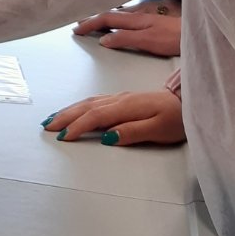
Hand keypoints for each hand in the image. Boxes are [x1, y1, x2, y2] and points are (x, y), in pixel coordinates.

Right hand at [42, 90, 185, 145]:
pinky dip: (81, 106)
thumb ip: (133, 132)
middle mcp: (119, 99)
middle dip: (65, 116)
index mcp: (126, 107)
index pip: (95, 116)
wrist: (188, 101)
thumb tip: (108, 137)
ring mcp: (120, 98)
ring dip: (70, 110)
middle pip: (86, 106)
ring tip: (54, 118)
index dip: (78, 126)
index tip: (63, 137)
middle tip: (46, 126)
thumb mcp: (158, 129)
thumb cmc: (176, 118)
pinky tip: (76, 110)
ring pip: (89, 102)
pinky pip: (95, 101)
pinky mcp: (123, 99)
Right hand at [73, 10, 181, 56]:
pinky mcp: (155, 18)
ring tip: (94, 20)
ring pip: (119, 13)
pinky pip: (129, 15)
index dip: (90, 24)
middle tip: (79, 23)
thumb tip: (103, 40)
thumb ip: (126, 39)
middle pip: (110, 14)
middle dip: (93, 18)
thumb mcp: (149, 41)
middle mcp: (139, 13)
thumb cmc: (176, 38)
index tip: (76, 30)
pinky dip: (117, 18)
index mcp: (135, 18)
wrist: (198, 31)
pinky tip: (120, 20)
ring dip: (104, 17)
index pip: (106, 19)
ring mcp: (147, 14)